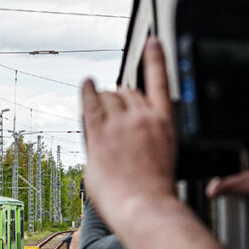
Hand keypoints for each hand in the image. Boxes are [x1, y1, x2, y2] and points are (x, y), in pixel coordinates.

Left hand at [80, 35, 176, 223]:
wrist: (145, 206)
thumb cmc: (153, 191)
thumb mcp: (162, 157)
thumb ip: (145, 139)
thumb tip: (127, 137)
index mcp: (164, 123)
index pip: (160, 81)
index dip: (155, 58)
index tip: (152, 42)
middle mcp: (144, 117)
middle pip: (127, 92)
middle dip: (119, 100)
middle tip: (113, 120)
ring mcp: (121, 123)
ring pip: (108, 97)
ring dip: (102, 103)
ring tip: (100, 119)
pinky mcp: (101, 132)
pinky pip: (90, 102)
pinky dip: (86, 90)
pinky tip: (84, 84)